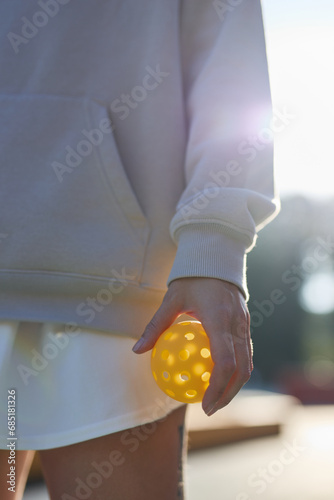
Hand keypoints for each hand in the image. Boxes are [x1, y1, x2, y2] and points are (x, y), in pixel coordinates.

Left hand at [132, 277, 252, 415]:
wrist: (217, 257)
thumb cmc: (192, 278)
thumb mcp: (171, 299)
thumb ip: (156, 325)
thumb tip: (137, 351)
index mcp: (219, 319)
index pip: (224, 361)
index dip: (216, 387)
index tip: (204, 404)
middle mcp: (237, 324)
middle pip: (242, 369)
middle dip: (228, 394)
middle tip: (210, 409)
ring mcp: (245, 323)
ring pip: (248, 363)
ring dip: (235, 385)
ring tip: (216, 398)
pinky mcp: (247, 323)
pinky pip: (246, 352)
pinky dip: (236, 369)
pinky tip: (220, 375)